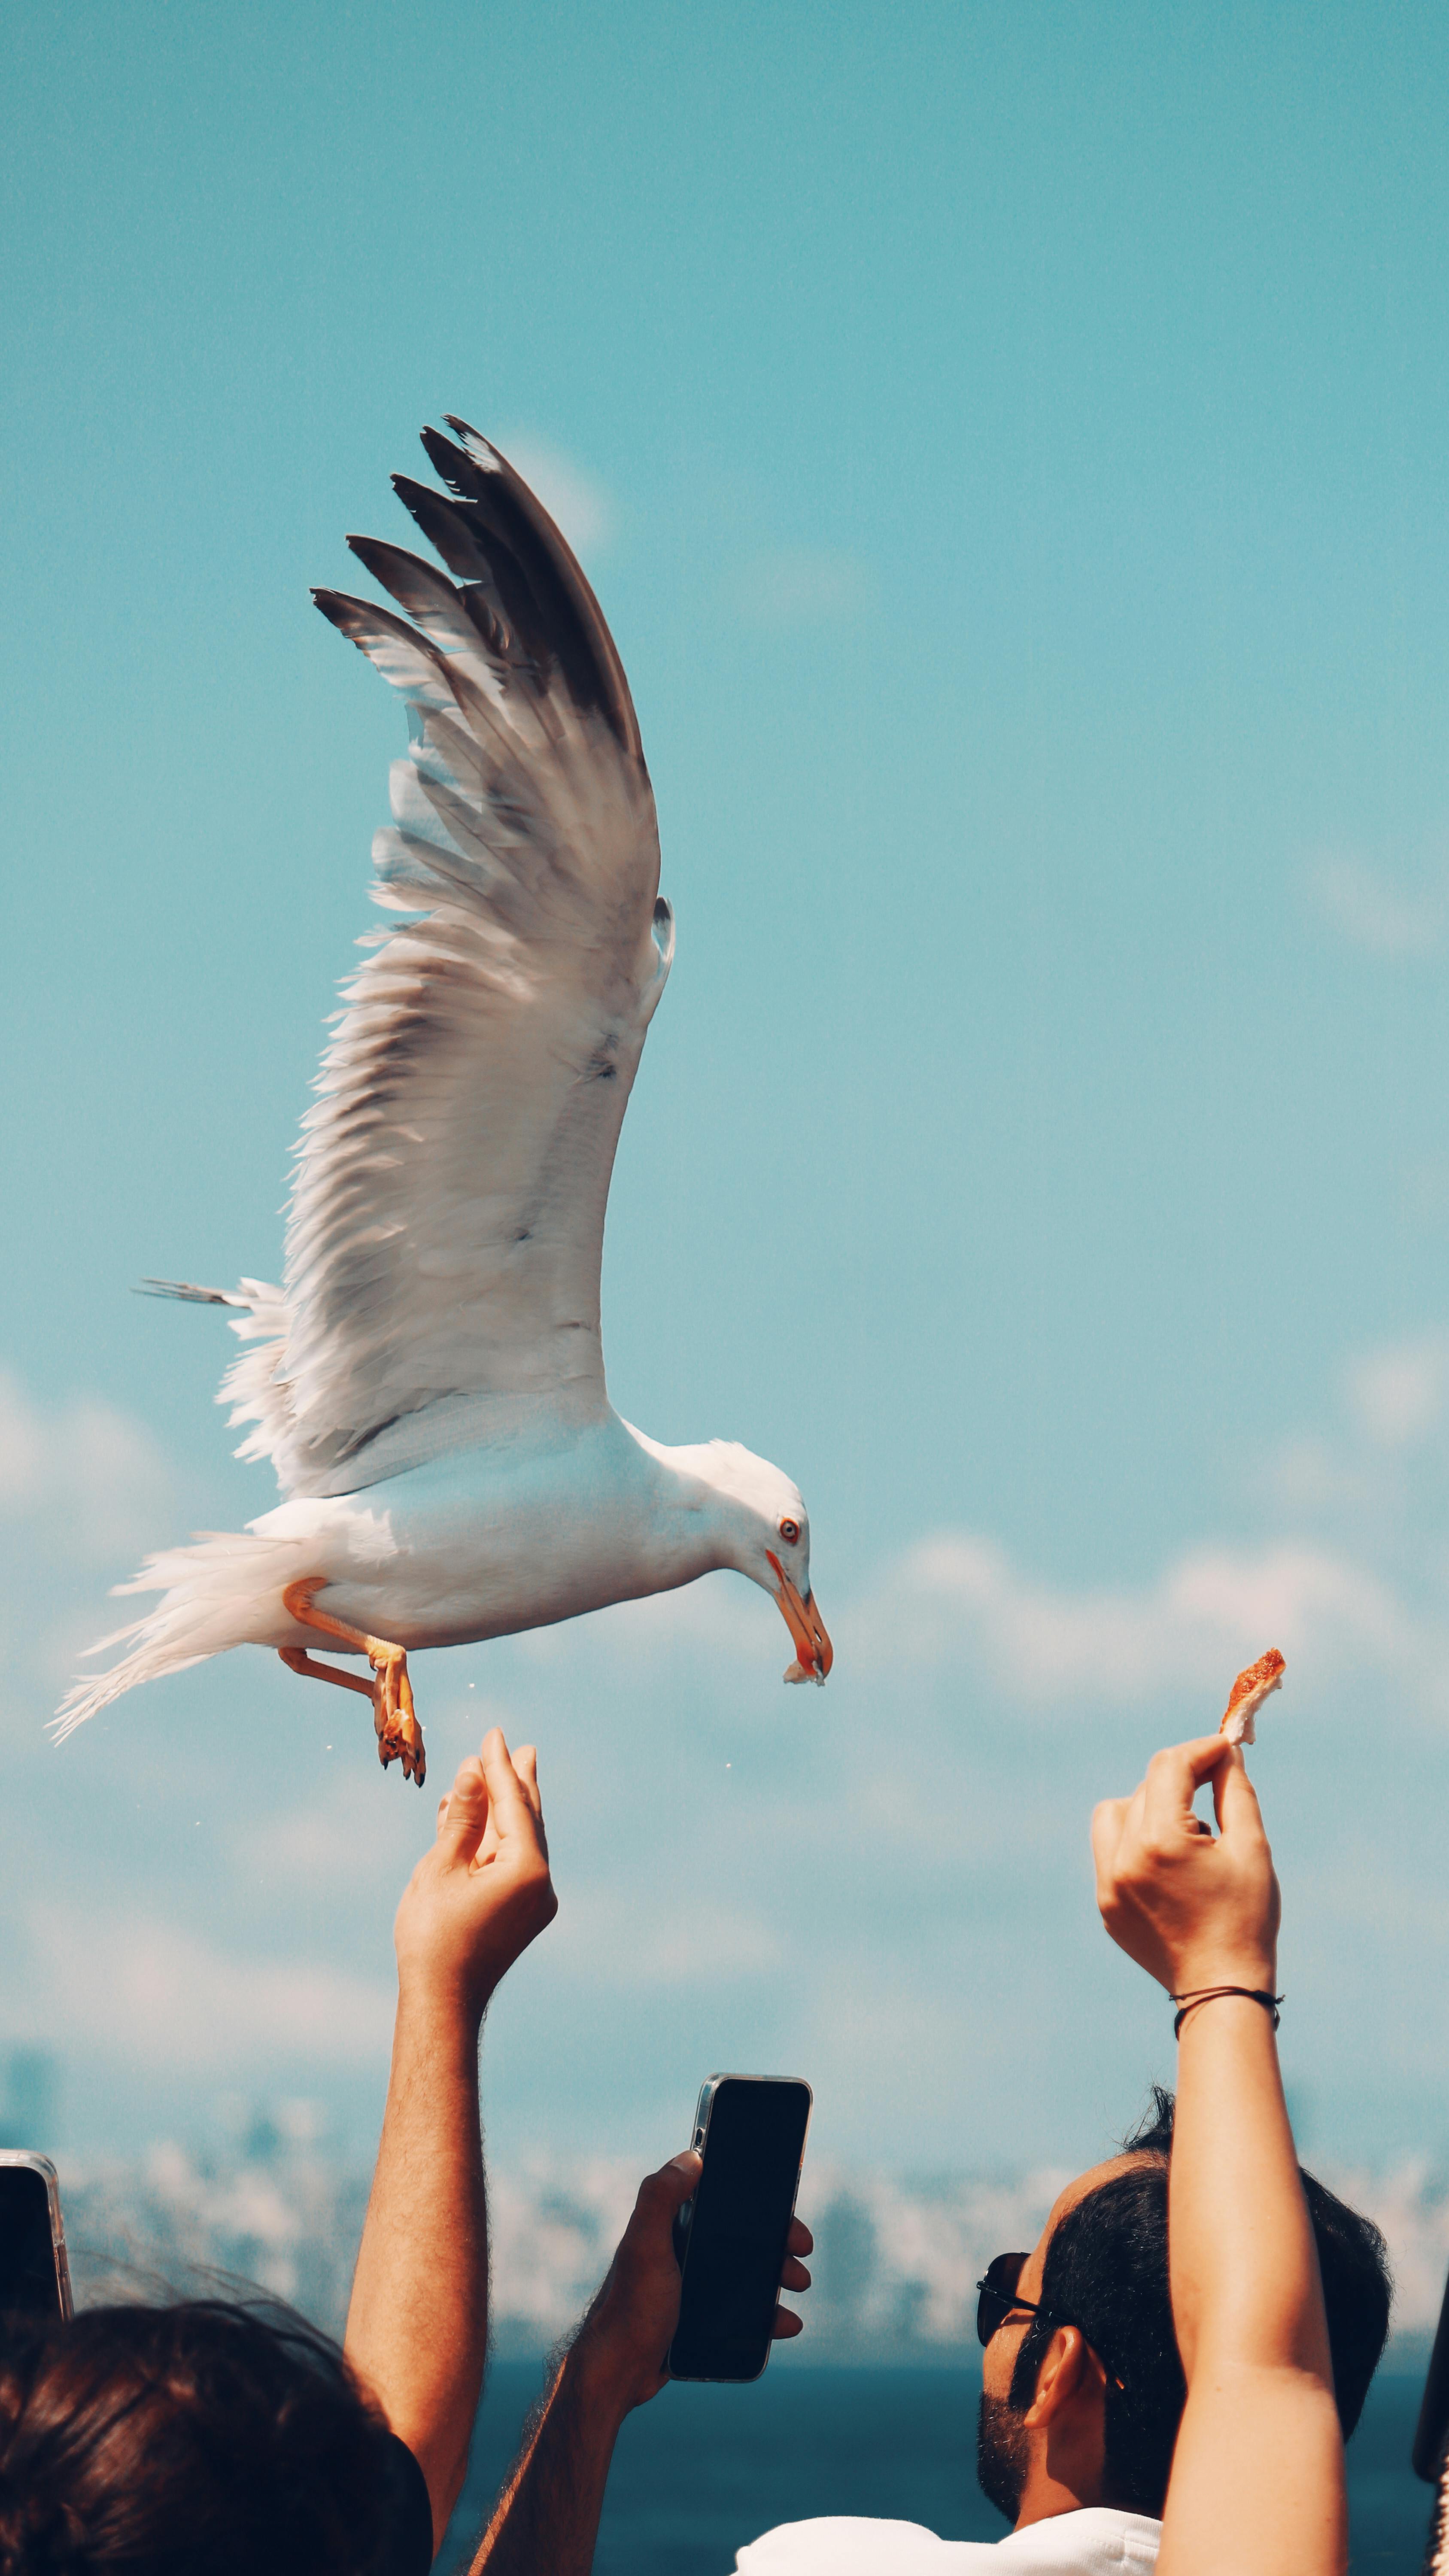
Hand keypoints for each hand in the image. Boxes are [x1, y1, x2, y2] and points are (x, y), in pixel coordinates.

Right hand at [393, 1727, 557, 2020]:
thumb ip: (463, 1816)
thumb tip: (474, 1771)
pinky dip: (493, 1840)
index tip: (494, 1734)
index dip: (500, 1766)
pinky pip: (511, 1864)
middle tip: (523, 1749)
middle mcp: (541, 1884)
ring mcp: (534, 1902)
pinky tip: (476, 1822)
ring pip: (520, 1842)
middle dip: (519, 1783)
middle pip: (529, 1819)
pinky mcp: (521, 1915)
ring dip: (502, 1810)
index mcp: (528, 1869)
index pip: (514, 1804)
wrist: (441, 2002)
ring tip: (497, 1776)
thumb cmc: (434, 1936)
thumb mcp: (442, 1866)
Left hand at [573, 2150, 813, 2419]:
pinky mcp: (701, 2319)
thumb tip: (692, 2156)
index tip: (787, 2210)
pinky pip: (744, 2311)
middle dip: (778, 2241)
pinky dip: (769, 2314)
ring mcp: (694, 2286)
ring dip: (779, 2275)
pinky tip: (786, 2323)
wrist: (618, 2371)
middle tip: (801, 2252)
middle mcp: (685, 2250)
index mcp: (673, 2226)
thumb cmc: (629, 2306)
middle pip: (744, 2238)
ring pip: (749, 2273)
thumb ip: (660, 2198)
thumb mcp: (644, 2246)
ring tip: (798, 2284)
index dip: (758, 2203)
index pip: (724, 2201)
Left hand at [1091, 1735, 1279, 1997]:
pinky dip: (1137, 1842)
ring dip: (1150, 1807)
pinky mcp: (1106, 1904)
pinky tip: (1171, 1863)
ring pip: (1117, 1812)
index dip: (1199, 1750)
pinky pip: (1110, 1851)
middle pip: (1146, 1787)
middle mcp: (1124, 1858)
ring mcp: (1109, 1883)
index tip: (1223, 1749)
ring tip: (1189, 1832)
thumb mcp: (1252, 1848)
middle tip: (1216, 1787)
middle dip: (1182, 1780)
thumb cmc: (1246, 1918)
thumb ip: (1235, 1791)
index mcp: (1161, 1842)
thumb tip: (1224, 1753)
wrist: (1221, 1989)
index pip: (1169, 1767)